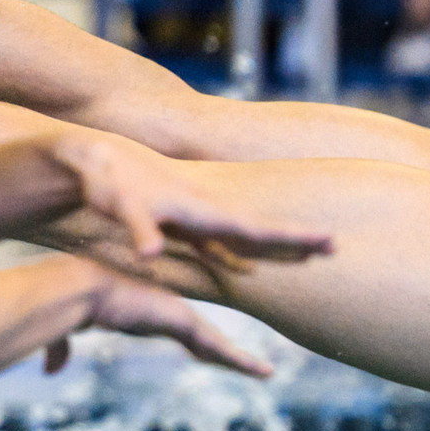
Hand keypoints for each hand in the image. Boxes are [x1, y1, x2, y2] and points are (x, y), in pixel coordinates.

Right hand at [43, 274, 275, 378]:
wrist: (75, 289)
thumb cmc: (68, 305)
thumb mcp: (67, 331)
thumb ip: (61, 349)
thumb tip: (50, 370)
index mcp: (143, 311)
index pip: (174, 330)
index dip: (191, 342)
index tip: (203, 353)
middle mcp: (165, 310)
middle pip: (200, 337)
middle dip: (221, 351)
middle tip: (243, 362)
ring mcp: (177, 315)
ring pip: (216, 344)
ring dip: (240, 360)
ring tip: (265, 373)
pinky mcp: (184, 322)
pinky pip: (220, 348)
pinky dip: (243, 361)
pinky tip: (265, 373)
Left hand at [52, 131, 332, 267]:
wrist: (94, 158)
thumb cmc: (108, 184)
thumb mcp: (124, 207)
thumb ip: (142, 230)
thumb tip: (152, 255)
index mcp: (204, 210)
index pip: (257, 229)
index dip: (293, 237)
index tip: (329, 240)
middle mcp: (207, 210)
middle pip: (261, 229)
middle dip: (298, 238)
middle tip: (335, 246)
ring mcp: (196, 215)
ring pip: (243, 235)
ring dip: (273, 246)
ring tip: (305, 256)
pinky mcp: (181, 222)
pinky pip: (218, 243)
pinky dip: (237, 256)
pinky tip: (245, 271)